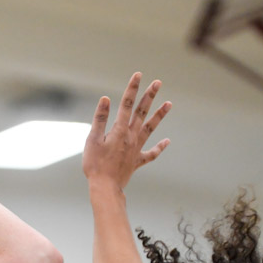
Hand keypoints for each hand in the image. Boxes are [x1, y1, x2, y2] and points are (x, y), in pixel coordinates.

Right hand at [83, 72, 170, 188]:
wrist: (105, 188)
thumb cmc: (95, 165)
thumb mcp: (92, 140)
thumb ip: (100, 119)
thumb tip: (105, 99)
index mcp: (119, 130)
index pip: (126, 105)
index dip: (132, 88)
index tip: (138, 75)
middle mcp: (131, 137)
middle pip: (141, 113)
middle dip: (149, 96)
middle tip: (158, 82)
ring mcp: (136, 149)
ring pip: (150, 128)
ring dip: (160, 115)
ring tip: (169, 104)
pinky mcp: (137, 161)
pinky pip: (151, 153)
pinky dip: (159, 148)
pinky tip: (167, 141)